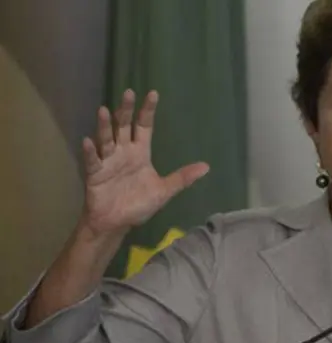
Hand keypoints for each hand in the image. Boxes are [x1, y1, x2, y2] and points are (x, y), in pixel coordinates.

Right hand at [80, 89, 208, 235]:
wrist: (117, 223)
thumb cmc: (139, 205)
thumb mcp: (164, 191)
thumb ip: (182, 178)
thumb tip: (207, 166)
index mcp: (140, 153)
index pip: (144, 127)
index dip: (148, 111)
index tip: (152, 93)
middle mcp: (123, 152)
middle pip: (124, 126)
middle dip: (126, 110)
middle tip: (129, 93)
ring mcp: (108, 161)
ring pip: (106, 139)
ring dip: (105, 125)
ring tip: (104, 110)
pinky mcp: (95, 174)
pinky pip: (92, 161)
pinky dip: (90, 152)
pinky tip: (88, 141)